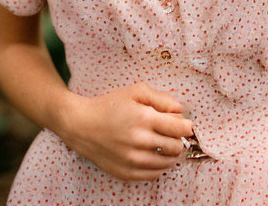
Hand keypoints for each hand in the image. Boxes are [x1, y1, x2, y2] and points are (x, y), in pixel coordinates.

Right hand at [59, 82, 195, 180]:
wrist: (81, 125)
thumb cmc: (108, 106)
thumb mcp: (134, 92)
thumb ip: (161, 98)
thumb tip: (181, 111)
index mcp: (144, 118)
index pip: (180, 129)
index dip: (186, 126)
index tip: (184, 124)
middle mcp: (139, 141)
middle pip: (176, 147)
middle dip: (177, 139)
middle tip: (169, 133)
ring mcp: (132, 160)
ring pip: (168, 163)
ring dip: (169, 154)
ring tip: (160, 143)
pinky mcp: (126, 172)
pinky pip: (154, 174)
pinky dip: (158, 165)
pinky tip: (150, 154)